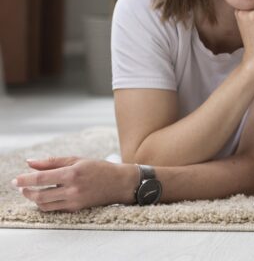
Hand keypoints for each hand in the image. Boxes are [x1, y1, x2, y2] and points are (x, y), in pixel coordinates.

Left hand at [11, 157, 138, 211]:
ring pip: (45, 204)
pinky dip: (45, 204)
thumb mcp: (77, 160)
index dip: (25, 180)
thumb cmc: (99, 168)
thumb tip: (30, 163)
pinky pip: (54, 209)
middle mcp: (72, 189)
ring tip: (31, 192)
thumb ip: (52, 162)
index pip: (41, 179)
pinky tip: (45, 197)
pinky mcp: (76, 208)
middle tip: (21, 187)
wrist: (120, 183)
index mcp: (72, 173)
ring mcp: (74, 200)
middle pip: (39, 195)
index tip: (16, 180)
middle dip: (26, 192)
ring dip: (34, 199)